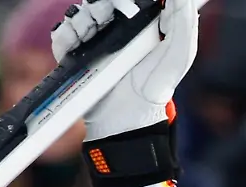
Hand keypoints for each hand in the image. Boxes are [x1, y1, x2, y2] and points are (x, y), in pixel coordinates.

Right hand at [51, 0, 198, 140]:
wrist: (127, 116)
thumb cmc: (157, 85)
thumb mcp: (180, 52)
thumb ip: (182, 20)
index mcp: (142, 24)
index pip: (125, 0)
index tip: (122, 5)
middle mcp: (118, 30)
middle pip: (100, 2)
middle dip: (100, 5)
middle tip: (106, 17)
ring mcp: (95, 42)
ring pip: (80, 13)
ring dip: (82, 20)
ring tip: (89, 34)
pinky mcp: (76, 55)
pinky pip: (63, 34)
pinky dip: (66, 35)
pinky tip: (76, 45)